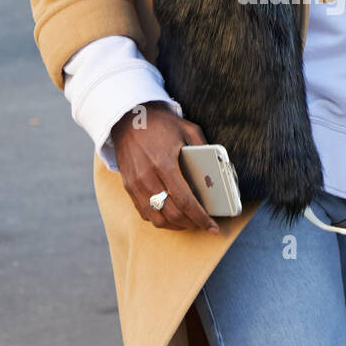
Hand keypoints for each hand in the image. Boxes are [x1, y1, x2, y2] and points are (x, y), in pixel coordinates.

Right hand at [112, 101, 219, 233]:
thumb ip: (203, 147)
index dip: (200, 217)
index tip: (213, 227)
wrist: (127, 118)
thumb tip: (218, 168)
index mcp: (164, 164)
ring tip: (190, 222)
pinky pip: (144, 212)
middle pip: (172, 214)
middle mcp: (147, 177)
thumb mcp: (187, 128)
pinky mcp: (128, 187)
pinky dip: (160, 219)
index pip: (185, 200)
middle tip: (205, 225)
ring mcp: (135, 184)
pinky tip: (172, 216)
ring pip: (157, 218)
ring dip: (176, 225)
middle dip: (192, 224)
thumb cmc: (160, 123)